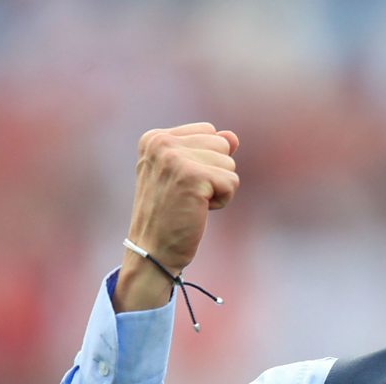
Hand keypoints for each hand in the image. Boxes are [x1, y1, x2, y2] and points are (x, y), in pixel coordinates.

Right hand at [115, 123, 239, 311]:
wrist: (153, 250)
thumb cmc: (170, 213)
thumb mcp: (185, 174)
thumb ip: (207, 150)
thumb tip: (232, 137)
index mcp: (155, 138)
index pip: (208, 132)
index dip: (207, 160)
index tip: (182, 182)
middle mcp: (161, 143)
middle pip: (222, 145)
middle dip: (215, 173)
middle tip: (188, 195)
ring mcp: (176, 158)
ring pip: (229, 164)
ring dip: (218, 188)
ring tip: (192, 202)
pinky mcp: (193, 177)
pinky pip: (232, 182)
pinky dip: (222, 200)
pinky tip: (199, 210)